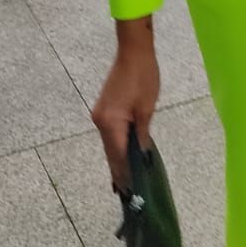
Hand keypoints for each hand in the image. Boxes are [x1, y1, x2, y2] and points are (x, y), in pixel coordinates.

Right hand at [92, 34, 160, 192]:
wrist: (133, 52)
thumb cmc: (143, 78)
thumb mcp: (146, 109)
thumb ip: (141, 135)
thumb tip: (141, 156)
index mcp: (111, 123)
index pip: (118, 156)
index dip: (124, 175)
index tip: (128, 193)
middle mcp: (100, 122)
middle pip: (110, 153)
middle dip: (118, 172)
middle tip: (124, 194)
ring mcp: (100, 115)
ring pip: (109, 144)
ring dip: (116, 160)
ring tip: (122, 182)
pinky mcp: (104, 109)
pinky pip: (109, 134)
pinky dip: (115, 146)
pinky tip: (120, 156)